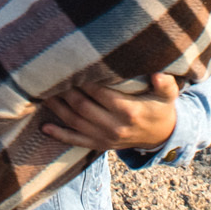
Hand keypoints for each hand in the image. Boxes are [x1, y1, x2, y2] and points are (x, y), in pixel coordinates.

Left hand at [38, 73, 181, 152]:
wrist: (161, 137)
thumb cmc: (161, 108)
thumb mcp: (168, 95)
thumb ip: (165, 84)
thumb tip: (157, 74)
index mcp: (129, 111)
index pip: (100, 92)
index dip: (84, 79)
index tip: (71, 64)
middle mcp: (114, 126)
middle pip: (83, 106)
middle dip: (65, 90)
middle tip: (51, 74)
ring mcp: (105, 138)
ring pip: (75, 122)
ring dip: (58, 108)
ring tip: (41, 92)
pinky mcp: (100, 145)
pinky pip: (76, 141)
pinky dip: (59, 135)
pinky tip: (44, 127)